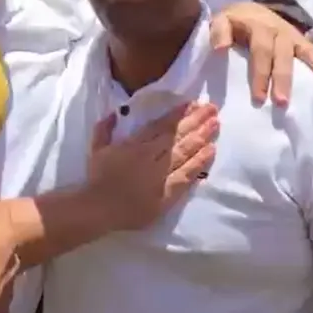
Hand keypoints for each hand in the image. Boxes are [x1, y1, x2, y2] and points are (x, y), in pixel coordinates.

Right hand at [86, 102, 217, 229]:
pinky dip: (199, 163)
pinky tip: (211, 151)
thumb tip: (115, 112)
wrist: (98, 209)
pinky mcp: (168, 194)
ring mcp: (161, 176)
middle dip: (196, 121)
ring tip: (215, 124)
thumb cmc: (98, 177)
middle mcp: (151, 158)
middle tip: (212, 108)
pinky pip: (187, 176)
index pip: (161, 126)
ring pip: (185, 153)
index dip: (178, 114)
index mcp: (135, 146)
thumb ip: (105, 129)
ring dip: (202, 137)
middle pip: (178, 137)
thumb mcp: (96, 148)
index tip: (192, 103)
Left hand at [210, 2, 312, 105]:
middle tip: (283, 102)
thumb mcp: (220, 21)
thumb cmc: (234, 21)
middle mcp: (281, 32)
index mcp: (260, 27)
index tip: (259, 97)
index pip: (261, 52)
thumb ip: (218, 32)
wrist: (249, 8)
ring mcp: (295, 38)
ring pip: (311, 54)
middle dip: (284, 80)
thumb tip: (219, 49)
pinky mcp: (304, 44)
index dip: (260, 73)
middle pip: (284, 58)